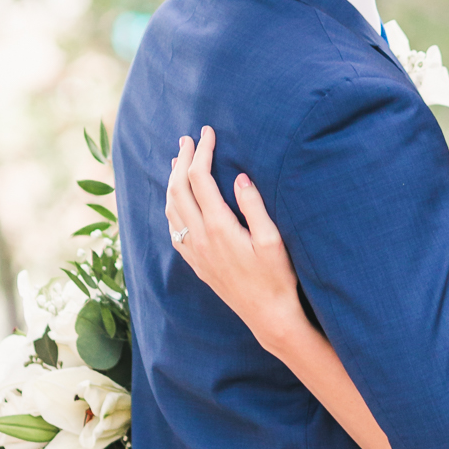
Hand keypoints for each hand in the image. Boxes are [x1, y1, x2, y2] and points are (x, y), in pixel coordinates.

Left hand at [166, 128, 305, 353]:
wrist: (267, 315)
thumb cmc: (277, 278)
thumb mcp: (272, 240)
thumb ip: (254, 207)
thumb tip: (239, 177)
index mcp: (219, 228)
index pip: (201, 179)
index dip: (202, 152)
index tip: (207, 133)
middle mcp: (199, 238)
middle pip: (179, 189)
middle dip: (182, 160)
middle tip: (187, 139)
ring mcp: (194, 252)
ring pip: (171, 208)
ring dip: (172, 181)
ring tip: (178, 161)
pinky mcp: (195, 263)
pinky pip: (172, 228)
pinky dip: (171, 206)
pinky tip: (177, 200)